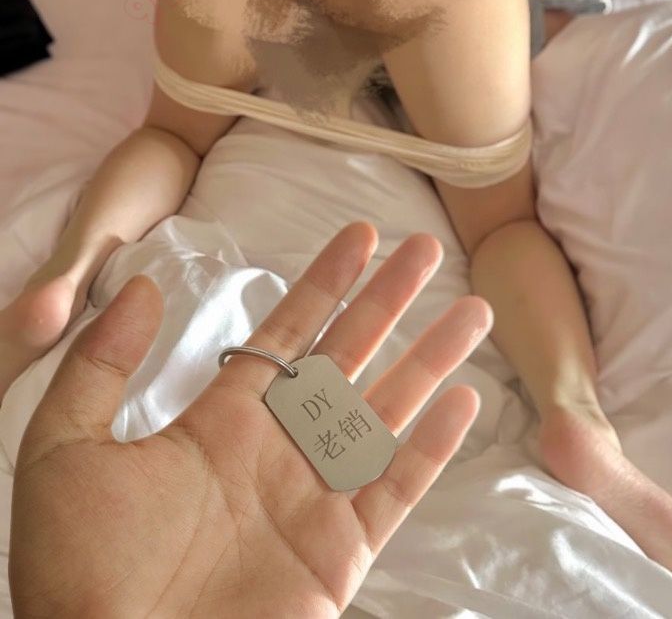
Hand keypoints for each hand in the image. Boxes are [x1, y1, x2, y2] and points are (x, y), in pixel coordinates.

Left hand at [10, 222, 491, 618]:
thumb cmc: (77, 570)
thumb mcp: (65, 448)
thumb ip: (101, 362)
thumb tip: (141, 285)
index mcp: (223, 418)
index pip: (289, 330)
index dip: (326, 280)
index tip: (360, 235)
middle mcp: (279, 446)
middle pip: (350, 353)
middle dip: (390, 298)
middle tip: (426, 249)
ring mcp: (315, 496)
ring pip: (388, 408)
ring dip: (430, 357)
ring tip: (474, 310)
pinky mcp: (340, 551)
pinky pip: (398, 485)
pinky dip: (434, 444)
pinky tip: (464, 399)